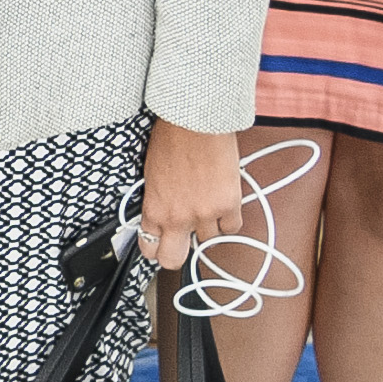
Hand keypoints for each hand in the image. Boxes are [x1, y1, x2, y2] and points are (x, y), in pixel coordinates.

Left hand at [136, 116, 246, 271]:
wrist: (195, 122)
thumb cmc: (171, 138)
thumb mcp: (151, 175)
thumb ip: (158, 201)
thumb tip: (163, 214)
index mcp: (154, 209)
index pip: (149, 248)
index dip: (156, 248)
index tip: (161, 244)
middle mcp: (177, 217)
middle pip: (174, 259)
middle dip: (177, 253)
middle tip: (183, 240)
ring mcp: (204, 214)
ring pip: (209, 241)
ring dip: (208, 227)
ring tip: (206, 205)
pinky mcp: (229, 205)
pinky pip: (233, 227)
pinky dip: (229, 218)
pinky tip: (224, 202)